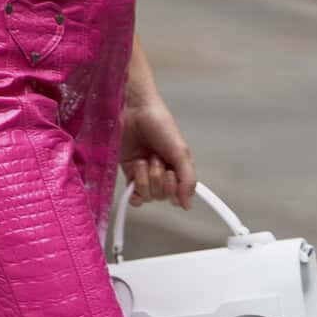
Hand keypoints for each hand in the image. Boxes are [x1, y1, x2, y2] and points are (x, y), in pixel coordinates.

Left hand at [121, 90, 196, 210]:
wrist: (134, 111)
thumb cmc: (160, 124)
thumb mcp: (180, 152)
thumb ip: (188, 179)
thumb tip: (187, 205)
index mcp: (179, 169)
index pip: (179, 195)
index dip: (174, 189)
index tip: (171, 173)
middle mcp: (163, 174)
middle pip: (162, 196)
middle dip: (158, 177)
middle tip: (155, 158)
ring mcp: (145, 175)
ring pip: (147, 196)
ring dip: (145, 177)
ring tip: (144, 158)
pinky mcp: (128, 173)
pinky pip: (134, 196)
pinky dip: (134, 189)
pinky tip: (135, 173)